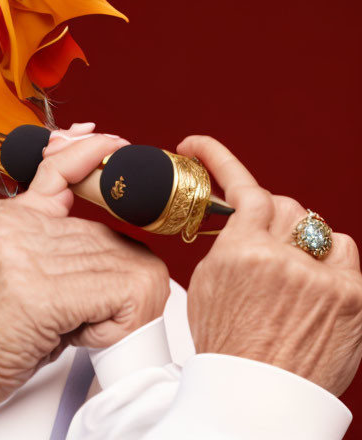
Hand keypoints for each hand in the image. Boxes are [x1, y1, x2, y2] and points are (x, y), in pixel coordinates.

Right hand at [0, 125, 169, 439]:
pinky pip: (123, 295)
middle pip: (116, 237)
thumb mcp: (13, 275)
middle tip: (82, 321)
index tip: (115, 144)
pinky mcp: (37, 291)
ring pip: (128, 268)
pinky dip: (117, 326)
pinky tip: (82, 337)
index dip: (93, 154)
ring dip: (116, 310)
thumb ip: (53, 247)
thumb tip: (111, 244)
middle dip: (116, 285)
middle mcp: (17, 223)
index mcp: (10, 215)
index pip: (62, 169)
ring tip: (70, 332)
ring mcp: (24, 253)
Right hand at [181, 135, 361, 396]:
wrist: (257, 398)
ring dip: (302, 239)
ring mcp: (323, 278)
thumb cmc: (228, 346)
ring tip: (292, 271)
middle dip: (270, 217)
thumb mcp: (207, 286)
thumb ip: (226, 242)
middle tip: (261, 238)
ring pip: (317, 226)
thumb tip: (236, 216)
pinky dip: (330, 261)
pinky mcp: (354, 298)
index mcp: (241, 254)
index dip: (217, 158)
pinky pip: (344, 251)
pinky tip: (316, 284)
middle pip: (283, 204)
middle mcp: (284, 260)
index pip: (241, 187)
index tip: (196, 145)